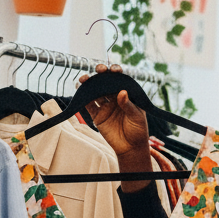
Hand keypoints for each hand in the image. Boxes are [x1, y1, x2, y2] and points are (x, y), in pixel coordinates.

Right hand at [79, 64, 153, 190]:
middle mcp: (114, 98)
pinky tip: (79, 89)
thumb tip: (122, 92)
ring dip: (89, 84)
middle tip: (99, 70)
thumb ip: (128, 105)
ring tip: (84, 79)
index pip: (120, 80)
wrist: (131, 148)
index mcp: (126, 95)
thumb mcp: (137, 117)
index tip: (114, 69)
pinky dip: (83, 97)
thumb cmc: (138, 131)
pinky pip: (88, 104)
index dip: (116, 72)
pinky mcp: (97, 115)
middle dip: (101, 74)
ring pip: (95, 91)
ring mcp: (105, 106)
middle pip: (105, 83)